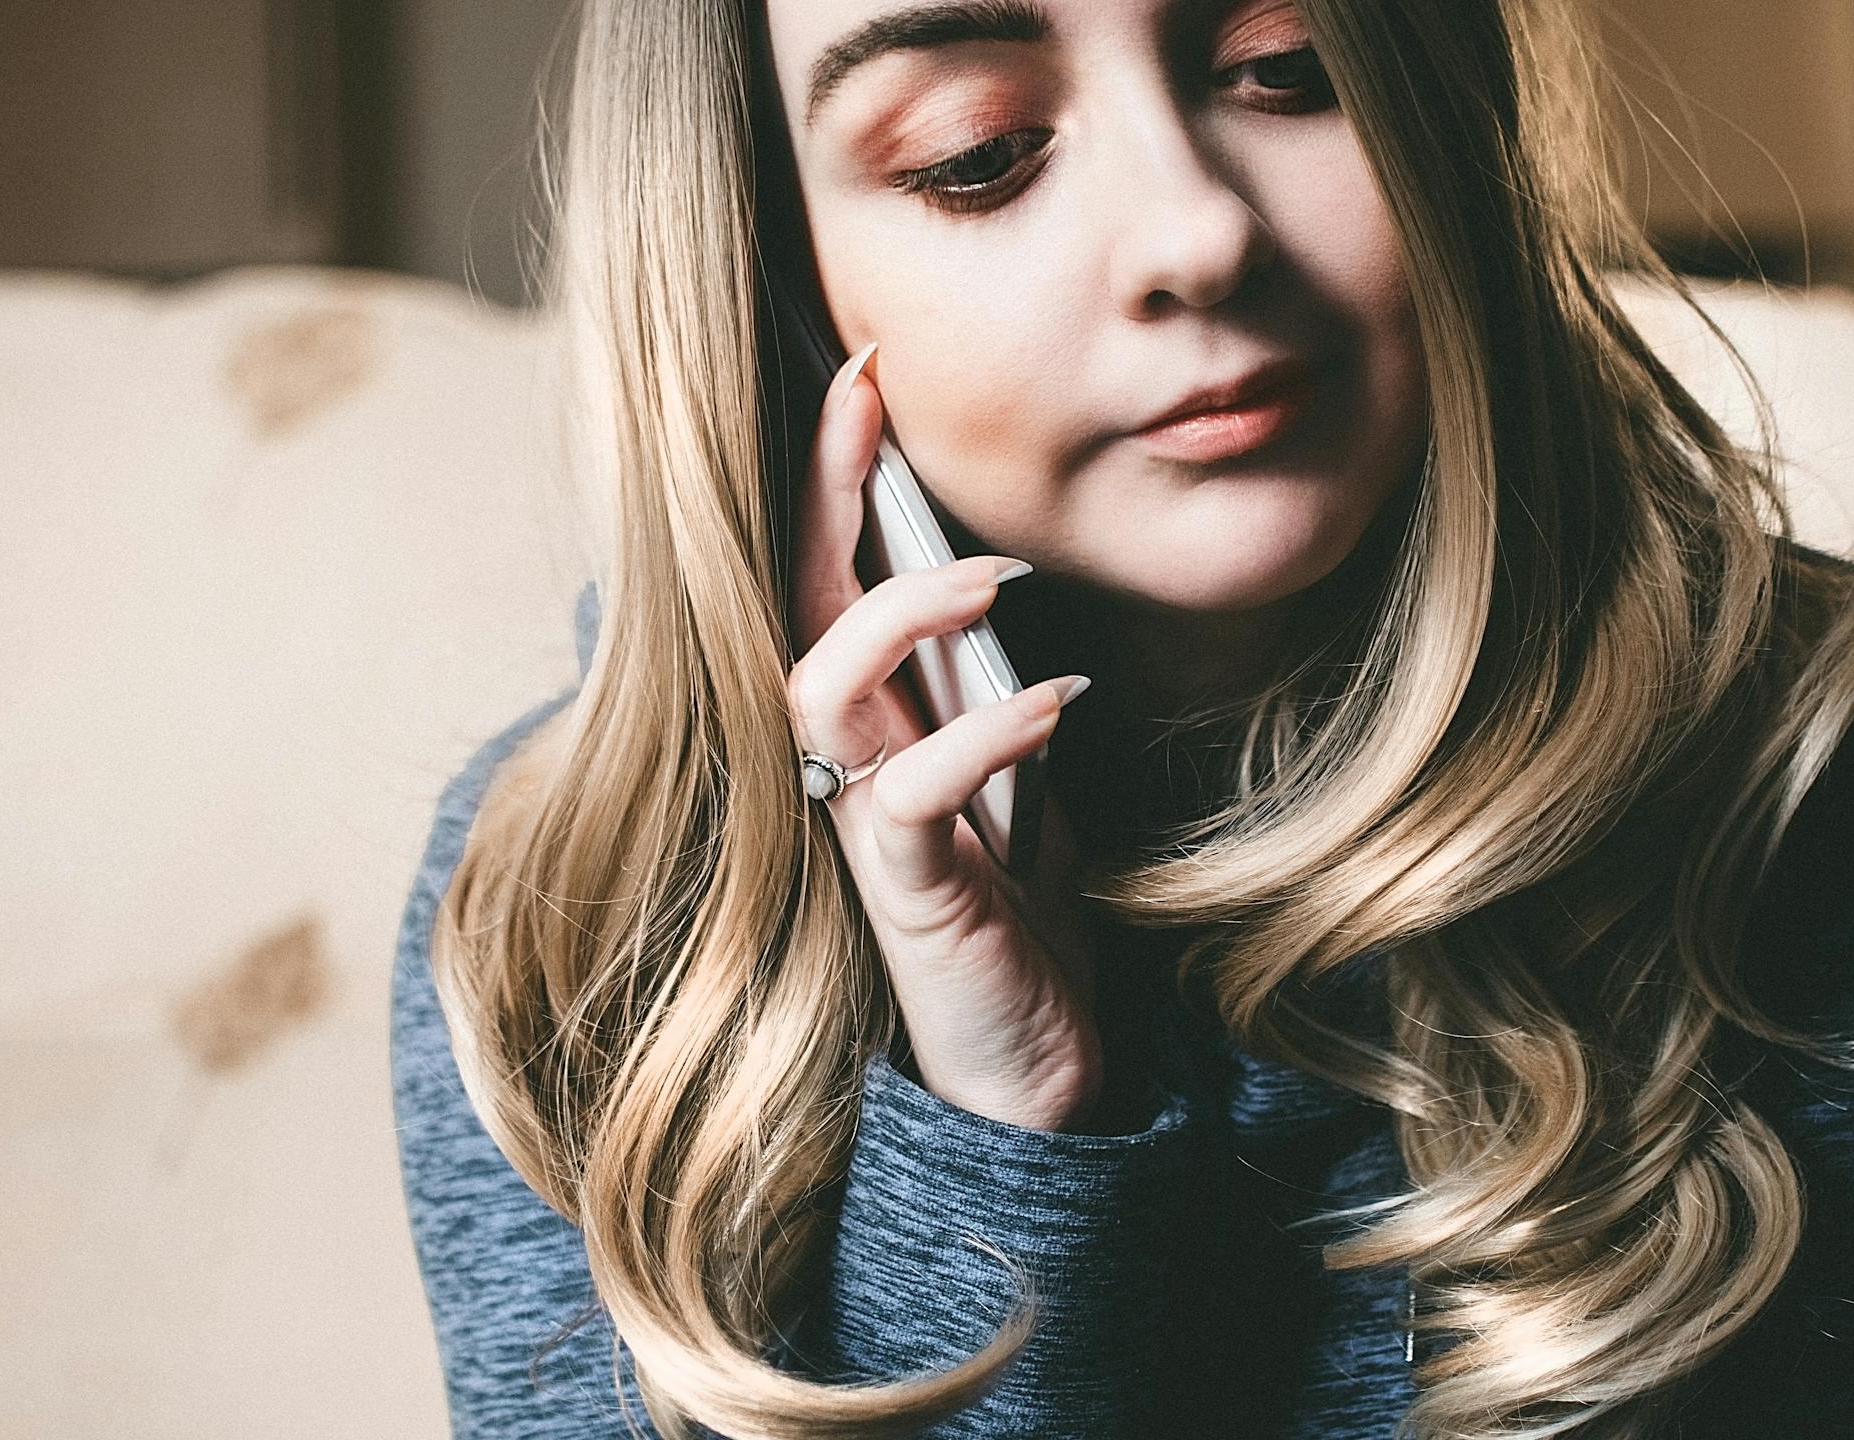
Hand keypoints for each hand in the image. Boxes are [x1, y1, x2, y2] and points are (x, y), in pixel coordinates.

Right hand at [785, 341, 1105, 1132]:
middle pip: (798, 599)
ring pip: (819, 680)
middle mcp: (846, 758)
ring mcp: (862, 823)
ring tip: (993, 575)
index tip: (867, 373)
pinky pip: (910, 793)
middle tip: (867, 383)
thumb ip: (986, 697)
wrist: (1034, 1066)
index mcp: (871, 723)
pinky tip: (1055, 704)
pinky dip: (983, 735)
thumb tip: (998, 598)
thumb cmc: (1015, 923)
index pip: (831, 577)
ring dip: (899, 608)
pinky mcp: (904, 890)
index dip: (835, 476)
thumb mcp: (1011, 784)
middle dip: (825, 486)